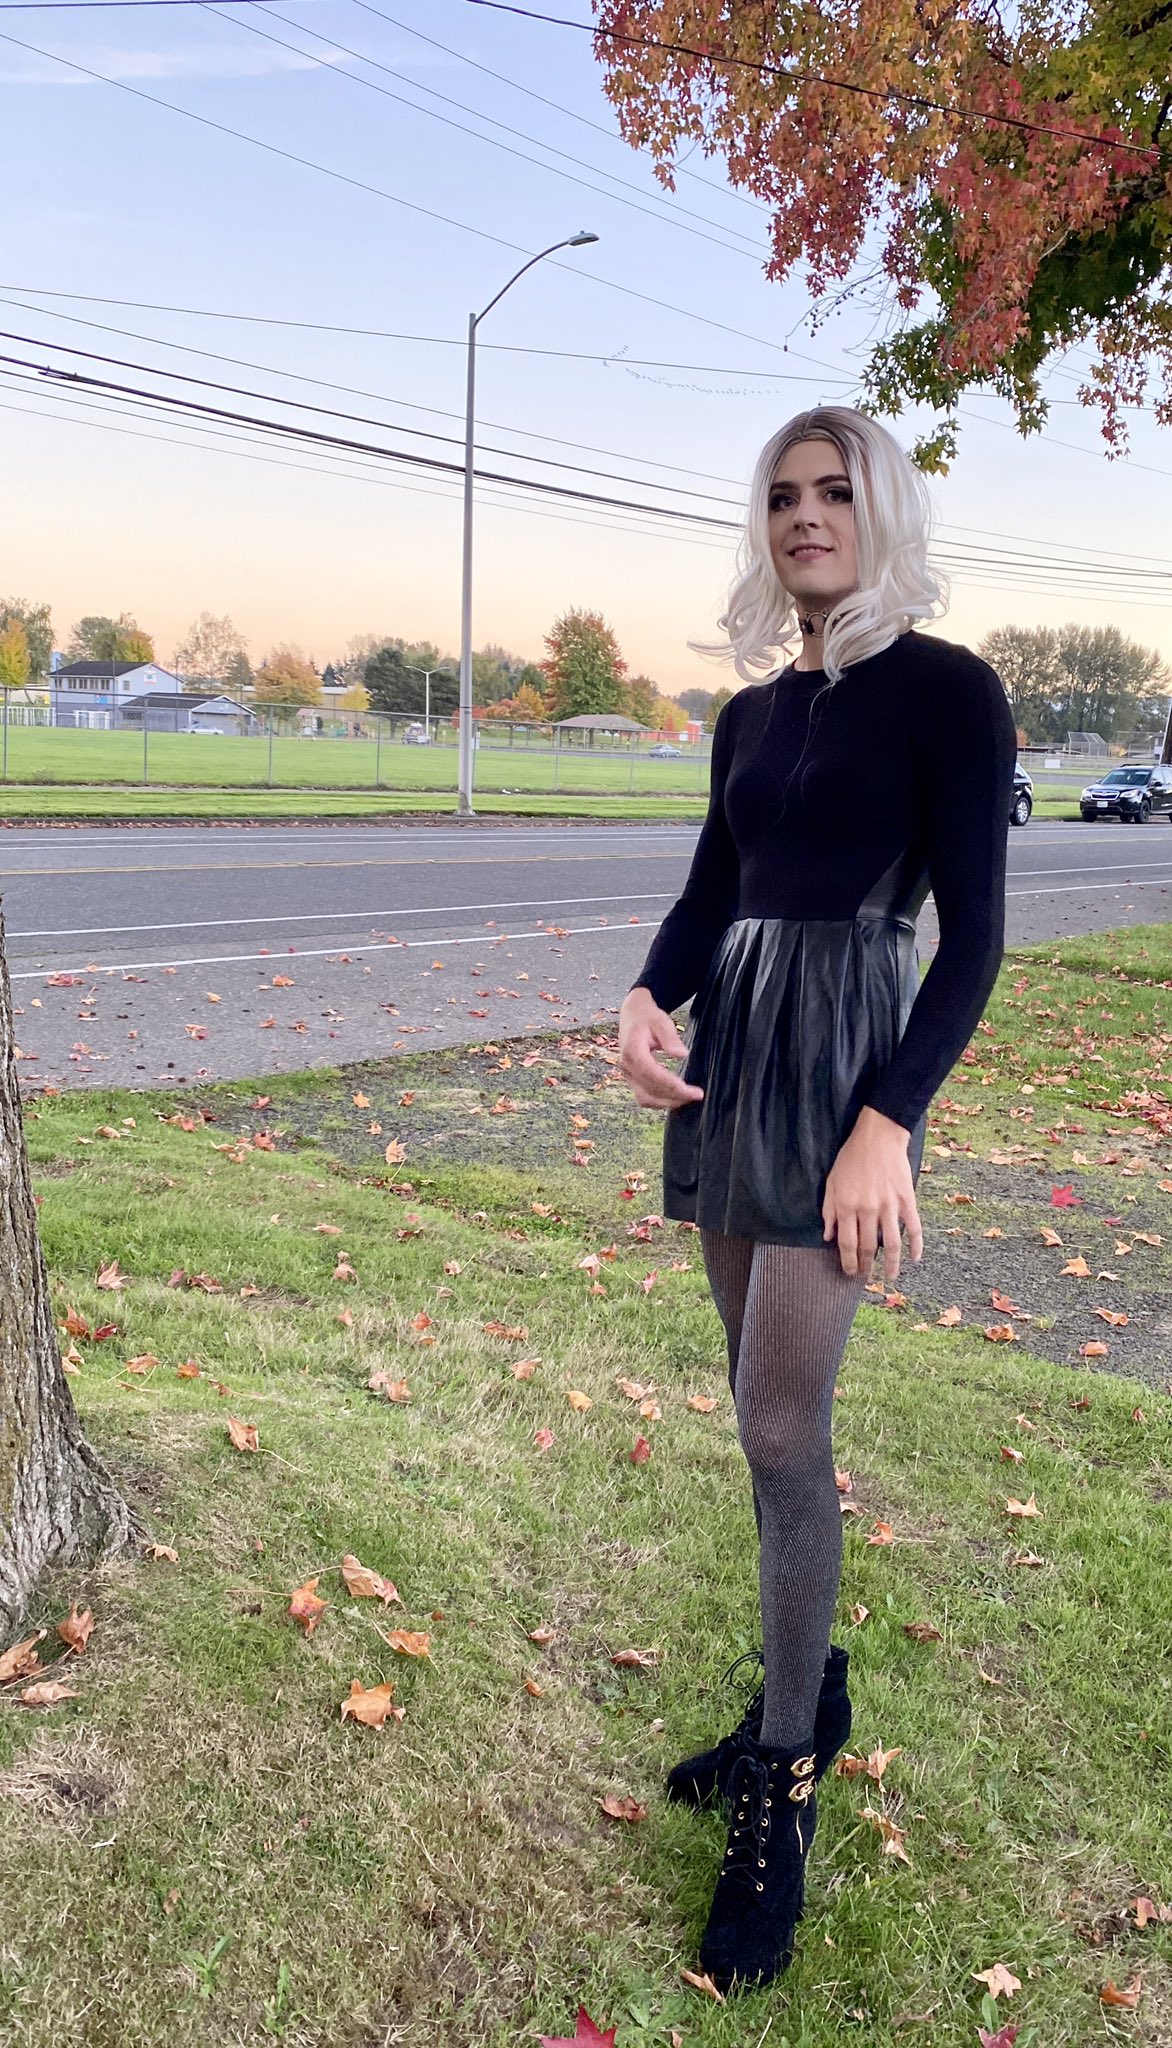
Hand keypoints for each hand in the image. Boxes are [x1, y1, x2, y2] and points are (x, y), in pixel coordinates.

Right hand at [618, 987, 704, 1109]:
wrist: (633, 1015)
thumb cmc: (649, 1017)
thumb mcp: (661, 1021)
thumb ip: (670, 1038)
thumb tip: (682, 1055)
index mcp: (632, 1050)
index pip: (653, 1074)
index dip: (673, 1086)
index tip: (693, 1091)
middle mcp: (626, 1065)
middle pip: (650, 1090)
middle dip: (674, 1097)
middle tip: (697, 1095)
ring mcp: (627, 1074)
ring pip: (645, 1098)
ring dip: (667, 1102)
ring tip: (688, 1098)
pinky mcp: (631, 1079)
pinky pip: (644, 1097)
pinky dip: (660, 1101)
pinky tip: (676, 1097)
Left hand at [822, 1106, 922, 1281]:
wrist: (878, 1137)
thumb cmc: (851, 1158)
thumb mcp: (831, 1182)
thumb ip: (829, 1210)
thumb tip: (828, 1236)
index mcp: (846, 1206)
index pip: (847, 1244)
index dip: (848, 1262)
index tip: (850, 1272)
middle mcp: (867, 1210)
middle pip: (868, 1247)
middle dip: (866, 1266)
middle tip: (867, 1277)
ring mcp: (889, 1206)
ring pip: (891, 1244)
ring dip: (891, 1264)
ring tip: (889, 1276)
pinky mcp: (907, 1200)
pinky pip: (913, 1228)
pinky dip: (915, 1246)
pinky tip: (914, 1259)